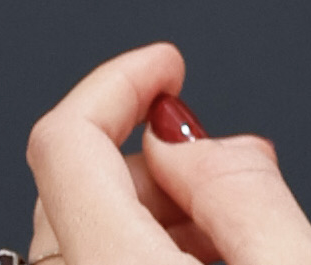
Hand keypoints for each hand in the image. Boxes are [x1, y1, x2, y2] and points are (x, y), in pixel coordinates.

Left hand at [23, 42, 310, 264]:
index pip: (65, 141)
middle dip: (159, 158)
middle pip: (77, 185)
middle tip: (240, 173)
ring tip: (238, 244)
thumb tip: (192, 135)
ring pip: (88, 229)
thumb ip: (244, 191)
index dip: (118, 81)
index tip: (167, 64)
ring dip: (159, 212)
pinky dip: (150, 251)